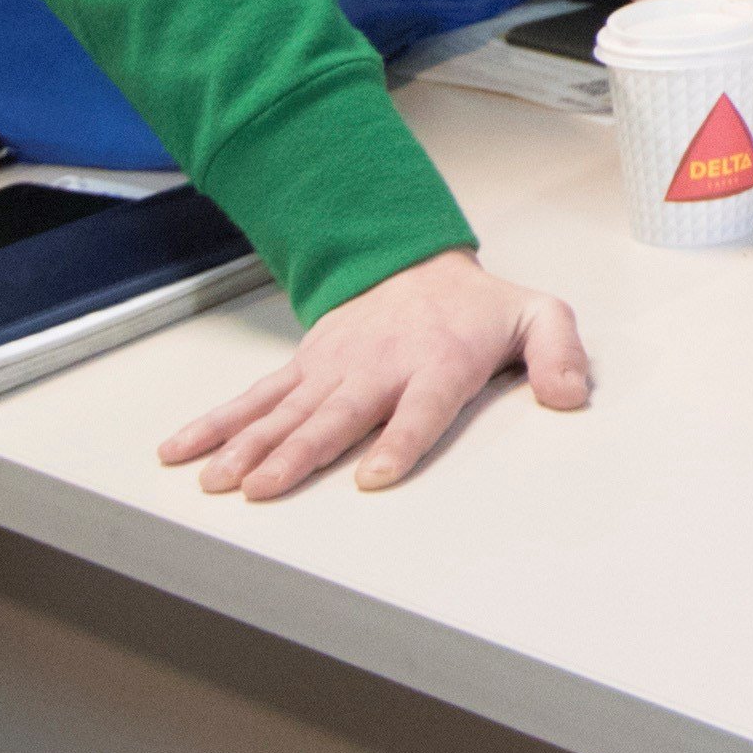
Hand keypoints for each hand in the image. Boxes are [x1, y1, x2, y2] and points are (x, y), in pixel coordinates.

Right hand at [157, 248, 589, 500]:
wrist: (418, 265)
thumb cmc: (480, 309)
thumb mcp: (540, 317)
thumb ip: (559, 354)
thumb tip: (571, 395)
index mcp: (439, 363)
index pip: (421, 408)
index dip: (399, 441)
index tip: (373, 475)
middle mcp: (379, 369)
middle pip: (337, 416)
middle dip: (299, 453)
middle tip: (263, 487)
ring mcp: (334, 369)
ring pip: (286, 412)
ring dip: (248, 447)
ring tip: (216, 482)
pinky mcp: (305, 369)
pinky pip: (255, 398)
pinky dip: (216, 424)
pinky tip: (181, 451)